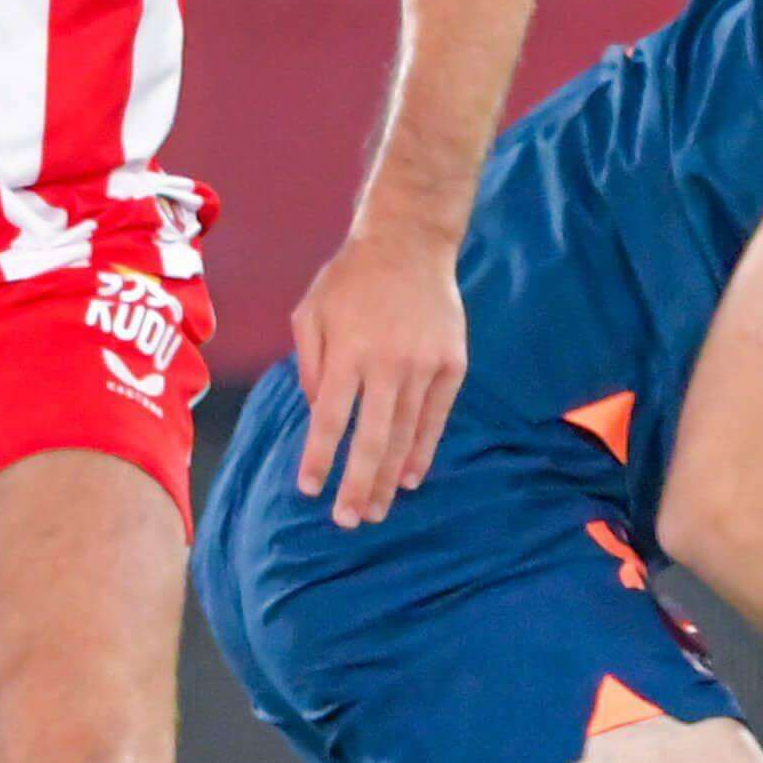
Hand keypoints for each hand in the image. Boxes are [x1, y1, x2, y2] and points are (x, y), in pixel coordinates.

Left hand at [289, 220, 464, 525]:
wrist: (410, 241)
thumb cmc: (350, 279)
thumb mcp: (310, 313)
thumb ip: (310, 366)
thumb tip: (318, 415)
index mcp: (348, 352)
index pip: (329, 419)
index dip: (319, 458)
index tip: (309, 490)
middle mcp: (387, 363)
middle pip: (371, 439)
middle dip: (358, 486)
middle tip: (348, 521)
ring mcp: (424, 365)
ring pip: (405, 434)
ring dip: (390, 477)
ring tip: (377, 510)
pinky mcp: (452, 364)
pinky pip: (435, 417)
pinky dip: (422, 450)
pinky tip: (411, 478)